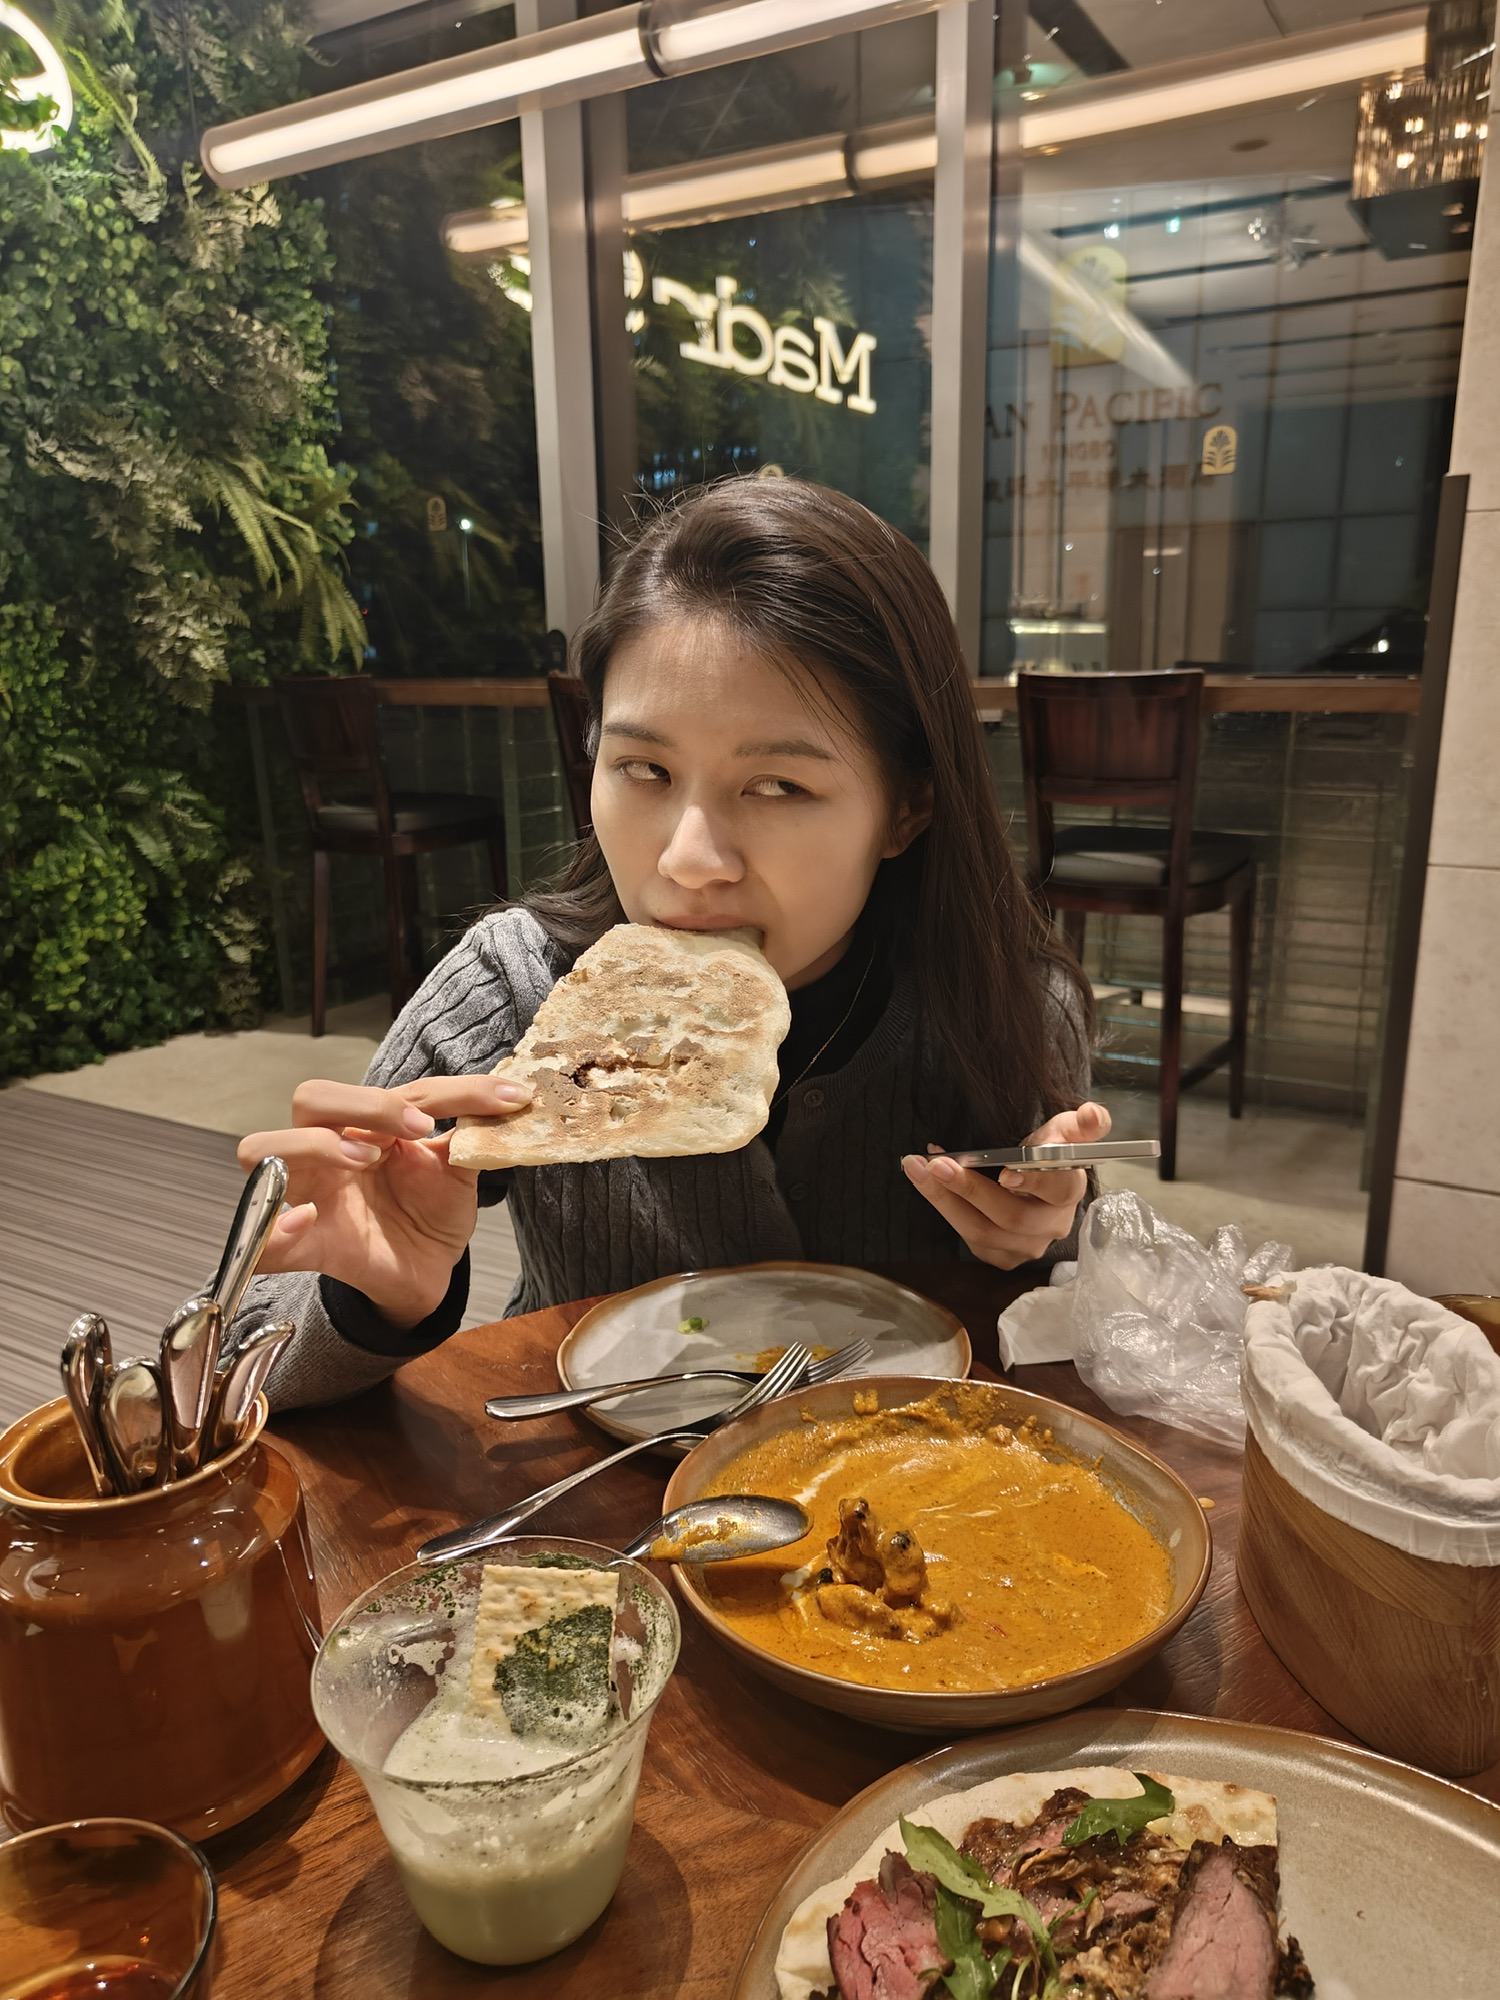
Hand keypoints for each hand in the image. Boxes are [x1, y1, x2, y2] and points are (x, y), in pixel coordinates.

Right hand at [237, 1075, 532, 1329]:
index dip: (448, 1089)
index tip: (502, 1100)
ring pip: (262, 1148)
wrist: (428, 1271)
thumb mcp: (459, 1168)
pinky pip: (257, 1236)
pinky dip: (272, 1226)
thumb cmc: (432, 1213)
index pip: (391, 1088)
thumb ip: (474, 1133)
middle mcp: (327, 1151)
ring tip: (367, 1162)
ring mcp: (305, 1194)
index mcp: (366, 1126)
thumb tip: (511, 1100)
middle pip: (311, 1098)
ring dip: (314, 1145)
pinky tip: (305, 1220)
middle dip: (364, 1104)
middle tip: (416, 1129)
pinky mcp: (300, 1246)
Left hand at [901, 1100, 1111, 1270]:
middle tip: (937, 1163)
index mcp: (1069, 1190)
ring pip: (983, 1232)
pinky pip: (969, 1240)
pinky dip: (944, 1209)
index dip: (1032, 1182)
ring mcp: (1027, 1247)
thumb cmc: (1045, 1155)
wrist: (1034, 1183)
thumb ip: (1079, 1122)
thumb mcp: (1061, 1132)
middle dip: (970, 1189)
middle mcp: (1052, 1225)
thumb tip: (1092, 1113)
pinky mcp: (1002, 1257)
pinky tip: (925, 1184)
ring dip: (944, 1199)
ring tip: (916, 1168)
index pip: (1059, 1188)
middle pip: (1012, 1216)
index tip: (1005, 1172)